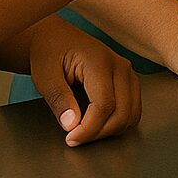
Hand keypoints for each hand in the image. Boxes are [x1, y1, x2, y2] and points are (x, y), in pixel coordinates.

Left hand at [28, 17, 140, 146]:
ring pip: (132, 112)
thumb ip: (59, 100)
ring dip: (111, 129)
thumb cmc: (49, 52)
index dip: (89, 128)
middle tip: (76, 139)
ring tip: (87, 131)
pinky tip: (98, 123)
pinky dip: (119, 121)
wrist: (55, 38)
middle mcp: (120, 65)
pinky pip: (133, 107)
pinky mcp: (128, 79)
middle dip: (100, 133)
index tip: (71, 139)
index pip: (105, 104)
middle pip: (123, 111)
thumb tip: (72, 125)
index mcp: (99, 61)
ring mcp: (127, 72)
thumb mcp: (45, 76)